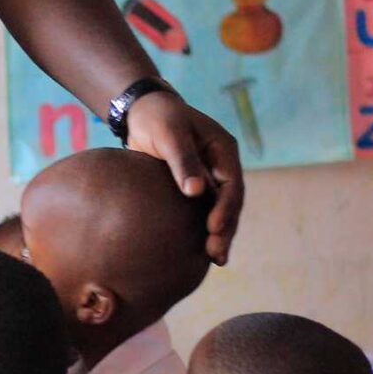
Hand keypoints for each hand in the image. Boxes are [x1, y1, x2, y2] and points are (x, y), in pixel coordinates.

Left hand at [121, 90, 243, 263]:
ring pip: (219, 210)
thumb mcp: (170, 134)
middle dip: (226, 229)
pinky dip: (202, 230)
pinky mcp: (192, 187)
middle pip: (230, 202)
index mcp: (223, 150)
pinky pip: (201, 211)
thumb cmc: (157, 118)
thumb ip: (183, 160)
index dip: (226, 208)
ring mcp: (209, 177)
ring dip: (218, 234)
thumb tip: (196, 192)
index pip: (232, 184)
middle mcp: (221, 166)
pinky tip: (198, 252)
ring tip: (216, 260)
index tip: (213, 227)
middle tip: (217, 254)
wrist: (140, 113)